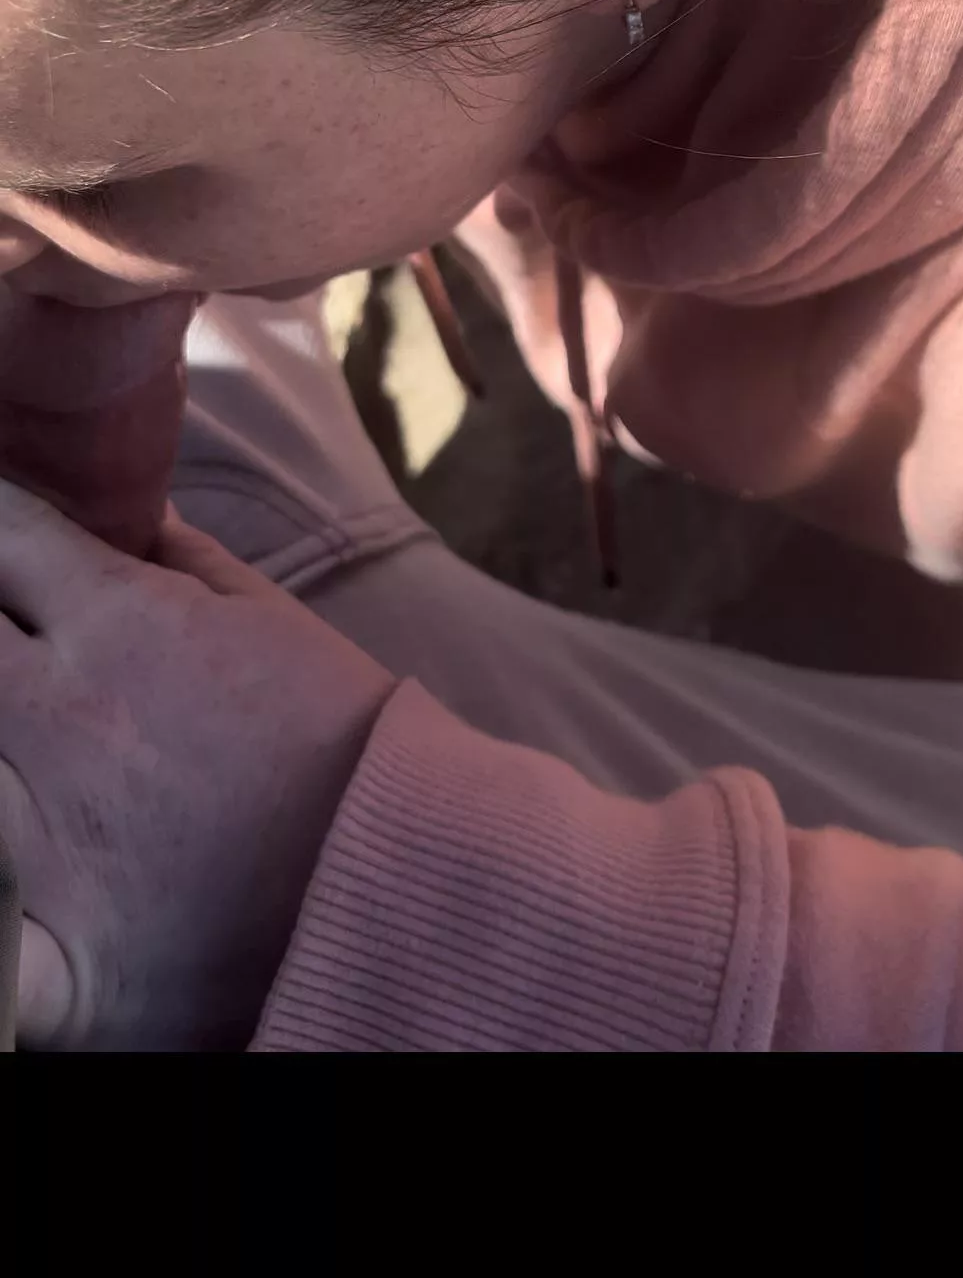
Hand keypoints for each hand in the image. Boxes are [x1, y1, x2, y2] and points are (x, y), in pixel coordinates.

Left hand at [0, 479, 393, 1049]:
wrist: (405, 884)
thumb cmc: (346, 743)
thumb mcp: (273, 619)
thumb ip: (183, 560)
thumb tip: (129, 516)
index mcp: (119, 625)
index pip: (2, 534)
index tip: (11, 547)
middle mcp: (64, 720)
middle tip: (33, 661)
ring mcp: (44, 842)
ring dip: (4, 751)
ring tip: (62, 763)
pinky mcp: (54, 963)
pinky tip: (26, 888)